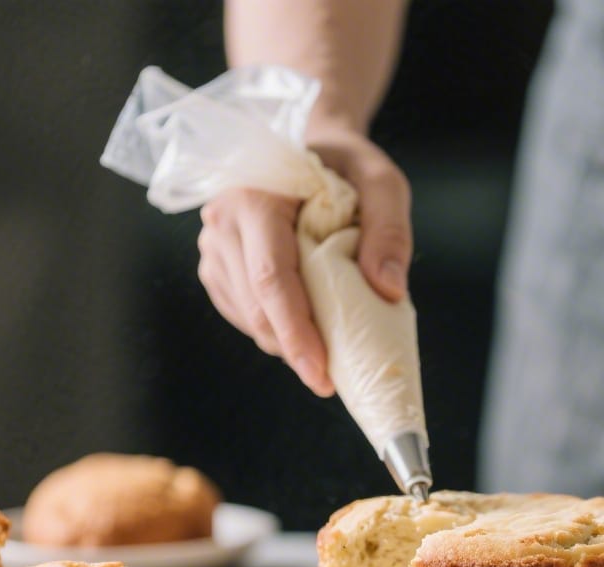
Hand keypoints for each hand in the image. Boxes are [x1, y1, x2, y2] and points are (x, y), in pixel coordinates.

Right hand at [196, 129, 412, 396]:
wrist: (310, 151)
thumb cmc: (347, 166)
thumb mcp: (383, 184)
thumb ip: (389, 232)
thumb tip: (388, 290)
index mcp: (256, 197)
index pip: (271, 278)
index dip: (296, 333)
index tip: (321, 375)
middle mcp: (223, 221)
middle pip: (257, 306)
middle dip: (294, 349)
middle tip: (331, 379)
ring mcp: (213, 247)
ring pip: (248, 317)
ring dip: (286, 342)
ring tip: (325, 342)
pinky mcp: (216, 268)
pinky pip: (243, 315)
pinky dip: (274, 331)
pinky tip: (302, 326)